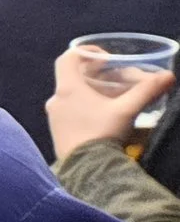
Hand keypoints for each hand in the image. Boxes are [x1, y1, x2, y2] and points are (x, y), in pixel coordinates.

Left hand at [48, 47, 174, 159]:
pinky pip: (69, 112)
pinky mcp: (57, 132)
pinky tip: (103, 116)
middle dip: (95, 75)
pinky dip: (85, 107)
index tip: (105, 58)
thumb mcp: (127, 111)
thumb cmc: (102, 134)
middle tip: (115, 78)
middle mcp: (55, 100)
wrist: (86, 169)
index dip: (85, 52)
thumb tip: (168, 76)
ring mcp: (54, 117)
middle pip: (72, 78)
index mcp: (67, 89)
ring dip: (91, 92)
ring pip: (71, 96)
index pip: (67, 59)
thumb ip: (146, 91)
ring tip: (113, 97)